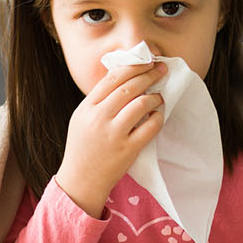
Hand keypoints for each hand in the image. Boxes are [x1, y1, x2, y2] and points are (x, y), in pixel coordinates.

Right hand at [54, 62, 165, 216]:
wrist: (80, 181)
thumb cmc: (83, 148)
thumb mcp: (82, 119)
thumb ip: (99, 100)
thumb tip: (124, 77)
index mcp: (87, 108)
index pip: (113, 78)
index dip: (133, 66)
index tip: (147, 61)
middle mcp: (99, 118)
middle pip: (129, 87)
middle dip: (149, 75)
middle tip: (161, 70)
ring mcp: (114, 134)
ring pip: (141, 104)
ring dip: (154, 97)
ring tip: (159, 97)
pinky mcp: (127, 150)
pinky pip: (150, 127)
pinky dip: (158, 118)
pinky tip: (158, 116)